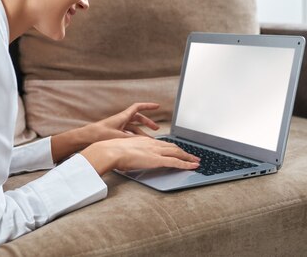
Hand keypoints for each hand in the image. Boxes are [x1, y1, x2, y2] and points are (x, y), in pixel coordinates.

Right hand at [80, 137, 200, 175]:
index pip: (163, 144)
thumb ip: (131, 153)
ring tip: (196, 161)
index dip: (172, 147)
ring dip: (188, 157)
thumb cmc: (112, 152)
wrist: (110, 151)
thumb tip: (130, 159)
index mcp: (145, 141)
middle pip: (173, 147)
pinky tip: (193, 166)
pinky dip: (186, 164)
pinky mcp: (157, 160)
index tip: (178, 150)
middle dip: (184, 151)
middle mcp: (152, 144)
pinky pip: (175, 162)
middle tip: (192, 156)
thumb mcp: (124, 150)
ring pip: (177, 153)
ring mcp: (155, 151)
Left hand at [82, 102, 161, 143]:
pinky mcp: (115, 133)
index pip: (138, 107)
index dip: (148, 106)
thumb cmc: (99, 134)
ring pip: (134, 127)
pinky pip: (128, 133)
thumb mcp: (118, 136)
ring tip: (148, 140)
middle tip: (155, 128)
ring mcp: (118, 126)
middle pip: (138, 118)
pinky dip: (134, 137)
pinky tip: (137, 143)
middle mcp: (121, 120)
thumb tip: (143, 141)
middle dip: (148, 123)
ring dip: (142, 132)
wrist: (86, 137)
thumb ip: (131, 138)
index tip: (157, 106)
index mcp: (123, 117)